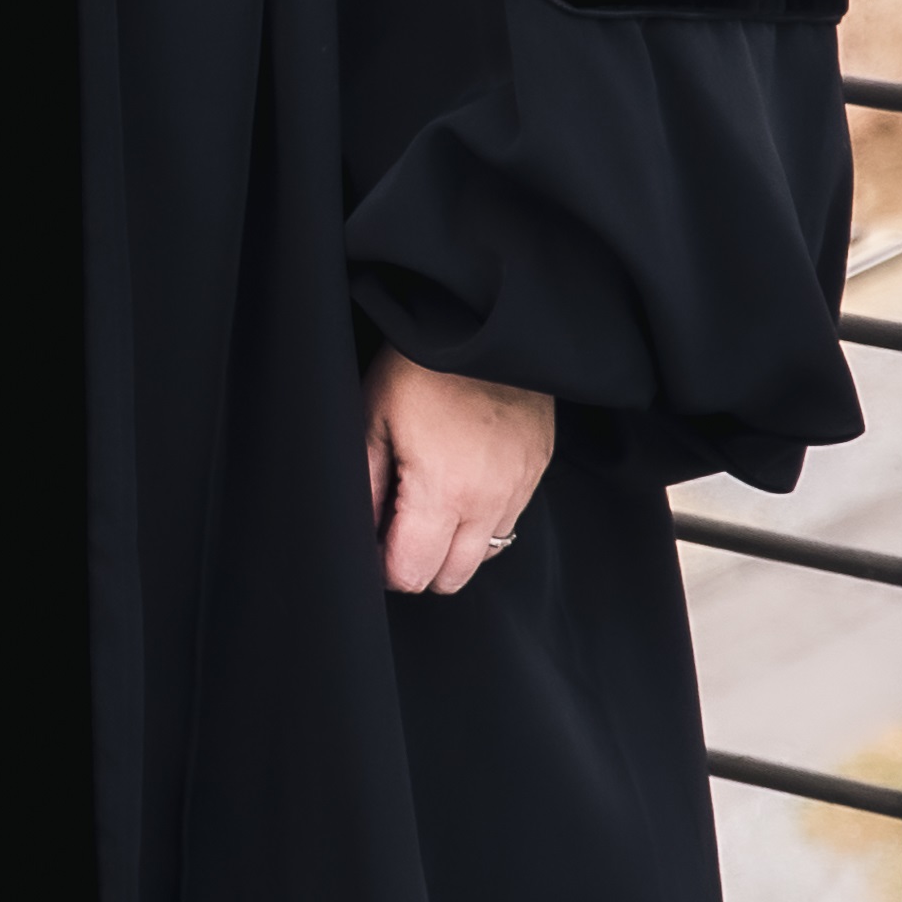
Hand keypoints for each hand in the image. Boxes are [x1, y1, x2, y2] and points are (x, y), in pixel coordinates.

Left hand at [363, 347, 553, 596]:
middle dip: (419, 565)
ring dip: (454, 546)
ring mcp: (520, 486)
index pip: (413, 574)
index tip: (372, 546)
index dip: (383, 569)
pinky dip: (482, 519)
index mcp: (444, 492)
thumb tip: (363, 532)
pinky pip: (509, 520)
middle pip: (452, 578)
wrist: (483, 323)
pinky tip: (461, 484)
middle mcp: (489, 500)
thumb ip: (366, 486)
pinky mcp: (538, 469)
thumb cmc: (421, 365)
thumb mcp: (372, 419)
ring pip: (486, 554)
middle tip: (397, 530)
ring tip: (430, 504)